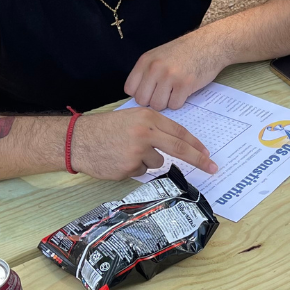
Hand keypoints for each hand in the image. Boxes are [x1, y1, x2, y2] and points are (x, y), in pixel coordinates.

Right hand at [71, 107, 218, 179]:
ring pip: (157, 163)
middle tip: (212, 167)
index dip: (195, 144)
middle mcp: (145, 133)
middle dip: (198, 160)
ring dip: (147, 161)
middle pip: (179, 149)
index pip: (179, 131)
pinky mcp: (128, 168)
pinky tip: (118, 160)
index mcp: (148, 117)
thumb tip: (176, 143)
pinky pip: (141, 172)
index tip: (207, 153)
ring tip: (126, 152)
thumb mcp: (131, 118)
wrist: (77, 140)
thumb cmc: (105, 128)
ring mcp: (137, 152)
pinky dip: (133, 168)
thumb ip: (153, 128)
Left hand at [125, 33, 228, 109]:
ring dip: (166, 103)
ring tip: (174, 92)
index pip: (130, 89)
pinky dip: (179, 102)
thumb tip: (138, 96)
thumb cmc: (184, 52)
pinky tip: (184, 91)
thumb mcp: (159, 56)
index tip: (150, 92)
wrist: (209, 44)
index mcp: (145, 61)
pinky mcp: (185, 84)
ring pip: (158, 105)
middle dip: (153, 101)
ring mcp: (170, 76)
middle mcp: (155, 68)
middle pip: (142, 100)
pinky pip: (174, 105)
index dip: (140, 94)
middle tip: (164, 94)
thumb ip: (147, 73)